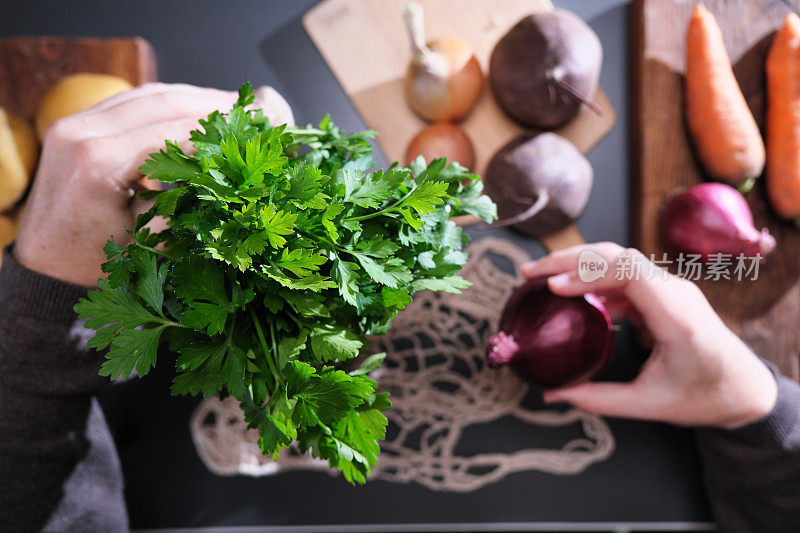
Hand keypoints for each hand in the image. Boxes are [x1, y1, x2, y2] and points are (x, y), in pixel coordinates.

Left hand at [14, 83, 292, 286]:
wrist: (43, 255)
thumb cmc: (92, 259)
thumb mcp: (149, 245)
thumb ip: (188, 207)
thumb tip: (233, 181)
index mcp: (97, 163)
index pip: (174, 129)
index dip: (221, 127)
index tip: (259, 127)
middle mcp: (79, 132)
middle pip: (163, 102)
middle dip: (215, 104)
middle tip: (256, 111)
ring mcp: (73, 122)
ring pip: (149, 95)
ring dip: (196, 98)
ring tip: (236, 108)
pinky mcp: (76, 121)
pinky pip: (132, 101)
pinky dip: (170, 102)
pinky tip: (199, 109)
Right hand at [521, 242, 777, 429]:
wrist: (745, 387)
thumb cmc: (705, 397)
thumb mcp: (650, 405)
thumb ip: (598, 400)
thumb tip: (552, 394)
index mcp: (676, 316)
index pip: (629, 272)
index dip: (587, 273)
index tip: (553, 288)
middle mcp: (674, 292)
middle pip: (617, 255)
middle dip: (569, 259)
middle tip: (530, 273)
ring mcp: (669, 289)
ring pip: (618, 260)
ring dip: (578, 264)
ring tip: (540, 277)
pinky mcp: (662, 293)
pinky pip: (623, 275)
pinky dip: (592, 278)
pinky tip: (568, 294)